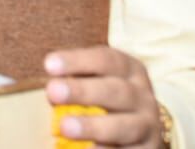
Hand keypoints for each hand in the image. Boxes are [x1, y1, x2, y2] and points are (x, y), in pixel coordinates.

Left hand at [44, 46, 161, 146]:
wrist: (142, 133)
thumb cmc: (106, 101)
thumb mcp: (97, 82)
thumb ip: (74, 81)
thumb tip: (47, 86)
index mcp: (129, 70)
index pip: (105, 59)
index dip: (77, 61)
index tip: (49, 64)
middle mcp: (142, 96)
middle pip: (115, 90)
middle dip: (83, 91)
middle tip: (53, 92)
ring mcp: (147, 126)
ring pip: (125, 126)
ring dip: (93, 126)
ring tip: (65, 127)